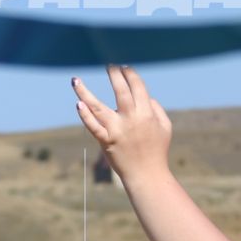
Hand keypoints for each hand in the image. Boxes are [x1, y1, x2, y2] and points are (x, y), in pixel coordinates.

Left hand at [72, 66, 171, 182]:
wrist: (147, 175)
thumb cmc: (157, 150)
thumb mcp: (165, 127)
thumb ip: (157, 109)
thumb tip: (146, 96)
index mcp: (146, 113)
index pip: (137, 87)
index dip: (130, 74)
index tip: (124, 67)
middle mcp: (131, 119)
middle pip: (120, 91)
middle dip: (114, 75)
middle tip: (108, 65)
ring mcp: (117, 130)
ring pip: (98, 107)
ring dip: (85, 92)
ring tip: (75, 80)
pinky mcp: (106, 141)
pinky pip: (93, 127)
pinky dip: (85, 115)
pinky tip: (78, 104)